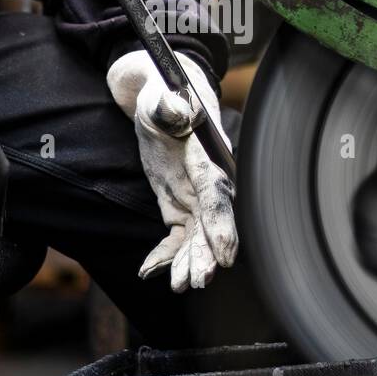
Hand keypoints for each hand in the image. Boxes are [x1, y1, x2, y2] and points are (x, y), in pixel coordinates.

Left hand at [107, 50, 236, 291]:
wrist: (160, 89)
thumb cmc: (164, 89)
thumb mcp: (163, 95)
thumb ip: (170, 106)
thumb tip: (176, 109)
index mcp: (208, 155)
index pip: (216, 193)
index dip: (221, 224)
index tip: (225, 254)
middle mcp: (208, 179)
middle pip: (210, 223)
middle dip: (206, 255)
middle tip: (196, 282)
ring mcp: (193, 194)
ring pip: (197, 236)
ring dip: (189, 262)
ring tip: (178, 286)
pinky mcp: (177, 202)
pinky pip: (177, 235)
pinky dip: (166, 254)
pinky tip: (150, 271)